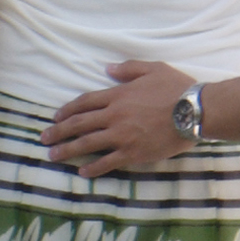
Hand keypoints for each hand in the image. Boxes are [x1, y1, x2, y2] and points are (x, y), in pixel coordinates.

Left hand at [45, 60, 194, 174]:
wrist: (195, 112)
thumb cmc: (177, 88)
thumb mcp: (153, 68)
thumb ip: (128, 68)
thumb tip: (107, 69)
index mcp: (118, 95)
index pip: (85, 102)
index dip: (67, 110)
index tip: (56, 117)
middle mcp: (114, 116)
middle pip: (79, 124)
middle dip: (59, 131)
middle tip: (44, 139)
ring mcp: (122, 136)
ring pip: (87, 144)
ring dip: (67, 150)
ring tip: (53, 155)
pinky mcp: (133, 153)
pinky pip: (108, 162)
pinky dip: (93, 168)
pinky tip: (83, 172)